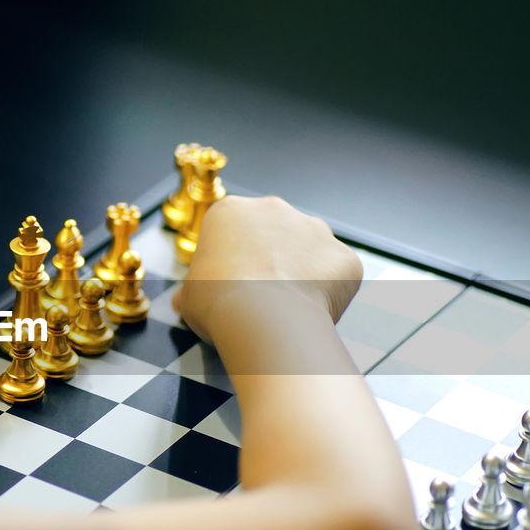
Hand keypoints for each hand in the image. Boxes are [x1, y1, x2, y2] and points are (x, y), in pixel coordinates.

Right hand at [172, 195, 361, 344]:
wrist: (264, 319)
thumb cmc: (220, 303)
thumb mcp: (188, 297)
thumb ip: (191, 291)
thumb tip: (186, 301)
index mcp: (230, 212)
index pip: (231, 230)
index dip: (230, 258)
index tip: (228, 282)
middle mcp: (274, 209)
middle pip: (273, 232)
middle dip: (269, 259)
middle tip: (259, 294)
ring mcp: (314, 230)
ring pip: (308, 249)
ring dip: (301, 271)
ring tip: (287, 306)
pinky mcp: (343, 256)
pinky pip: (336, 273)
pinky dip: (328, 292)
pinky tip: (311, 312)